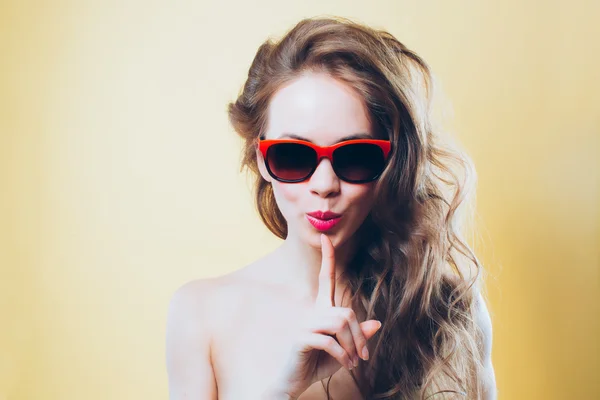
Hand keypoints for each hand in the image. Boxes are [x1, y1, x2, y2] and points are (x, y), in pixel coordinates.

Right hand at [270, 234, 381, 398]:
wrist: (293, 382)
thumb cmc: (317, 365)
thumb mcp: (346, 351)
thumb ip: (358, 337)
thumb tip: (377, 323)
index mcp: (321, 311)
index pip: (326, 279)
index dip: (328, 259)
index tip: (326, 238)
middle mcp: (312, 313)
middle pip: (345, 311)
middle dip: (359, 335)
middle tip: (364, 356)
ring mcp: (305, 324)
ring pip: (340, 323)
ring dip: (353, 346)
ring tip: (354, 363)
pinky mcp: (301, 338)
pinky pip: (330, 341)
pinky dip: (343, 355)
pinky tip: (346, 365)